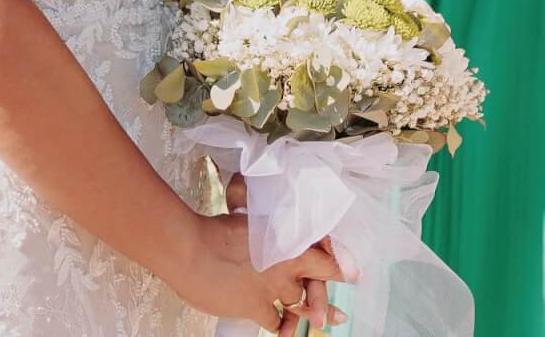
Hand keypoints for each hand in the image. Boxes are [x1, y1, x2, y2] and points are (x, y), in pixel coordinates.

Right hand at [169, 207, 346, 332]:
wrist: (192, 249)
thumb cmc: (215, 229)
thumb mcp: (249, 219)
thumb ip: (265, 228)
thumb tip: (264, 221)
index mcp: (289, 239)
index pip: (324, 254)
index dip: (338, 265)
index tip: (352, 275)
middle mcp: (287, 263)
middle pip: (315, 284)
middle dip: (326, 301)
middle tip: (339, 317)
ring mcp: (273, 286)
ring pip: (298, 306)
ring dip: (305, 316)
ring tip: (317, 326)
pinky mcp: (256, 306)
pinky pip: (274, 322)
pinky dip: (278, 327)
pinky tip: (280, 331)